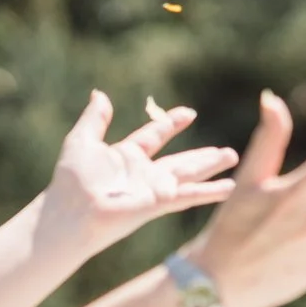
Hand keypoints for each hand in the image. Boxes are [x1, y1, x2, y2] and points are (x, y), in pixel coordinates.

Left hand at [39, 92, 238, 255]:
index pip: (155, 135)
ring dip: (212, 167)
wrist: (71, 211)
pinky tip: (229, 188)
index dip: (171, 124)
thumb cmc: (72, 181)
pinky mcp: (159, 203)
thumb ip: (95, 118)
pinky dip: (210, 191)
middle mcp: (145, 174)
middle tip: (227, 152)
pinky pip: (189, 195)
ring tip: (234, 159)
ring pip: (190, 175)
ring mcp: (154, 190)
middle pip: (181, 161)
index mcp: (128, 156)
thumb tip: (100, 94)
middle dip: (204, 156)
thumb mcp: (82, 140)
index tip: (190, 113)